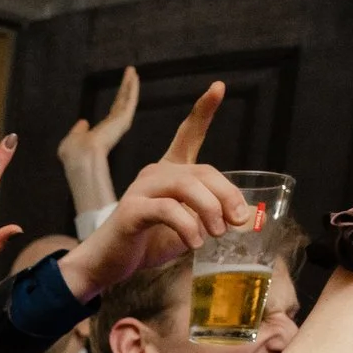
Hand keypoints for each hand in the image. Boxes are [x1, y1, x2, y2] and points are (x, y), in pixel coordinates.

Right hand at [57, 83, 253, 302]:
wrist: (106, 265)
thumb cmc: (146, 244)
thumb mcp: (187, 229)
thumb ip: (211, 218)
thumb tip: (246, 218)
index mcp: (168, 173)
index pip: (187, 135)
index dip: (203, 111)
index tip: (218, 88)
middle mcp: (154, 173)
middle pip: (202, 171)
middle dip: (227, 194)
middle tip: (237, 221)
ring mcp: (140, 189)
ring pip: (187, 186)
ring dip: (210, 210)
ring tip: (216, 234)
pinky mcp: (131, 210)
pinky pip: (168, 210)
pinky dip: (188, 226)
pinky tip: (194, 242)